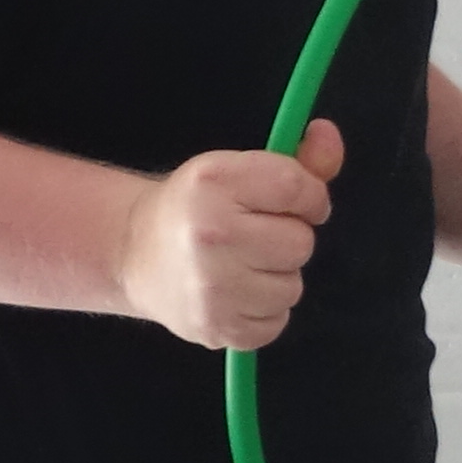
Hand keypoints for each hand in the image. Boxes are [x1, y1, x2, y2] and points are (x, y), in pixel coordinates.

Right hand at [115, 121, 339, 351]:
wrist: (133, 254)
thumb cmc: (195, 209)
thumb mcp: (233, 172)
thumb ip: (293, 161)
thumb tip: (328, 134)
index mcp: (214, 184)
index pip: (298, 188)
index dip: (308, 197)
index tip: (292, 203)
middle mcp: (211, 236)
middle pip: (301, 243)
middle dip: (287, 238)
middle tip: (252, 236)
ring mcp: (214, 289)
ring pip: (293, 286)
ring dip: (275, 277)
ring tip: (239, 266)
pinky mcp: (220, 329)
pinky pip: (277, 321)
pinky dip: (263, 309)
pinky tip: (235, 292)